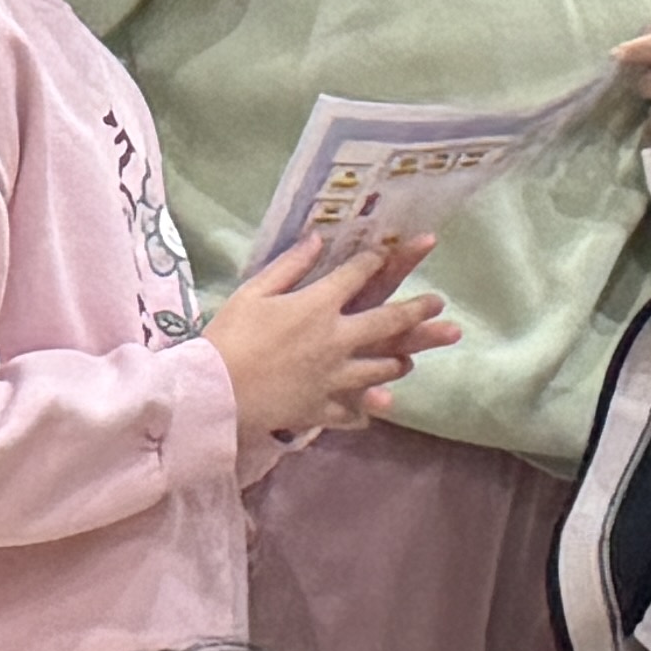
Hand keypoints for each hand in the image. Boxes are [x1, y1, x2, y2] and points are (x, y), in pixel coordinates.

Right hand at [207, 232, 450, 437]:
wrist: (212, 395)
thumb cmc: (226, 339)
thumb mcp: (252, 293)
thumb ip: (289, 266)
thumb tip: (317, 238)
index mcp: (319, 305)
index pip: (359, 274)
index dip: (378, 259)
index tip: (388, 253)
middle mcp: (338, 339)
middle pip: (389, 321)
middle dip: (417, 310)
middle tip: (438, 305)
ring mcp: (334, 377)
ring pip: (380, 368)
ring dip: (398, 361)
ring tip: (409, 361)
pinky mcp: (321, 408)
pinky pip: (350, 411)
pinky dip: (364, 411)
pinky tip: (375, 411)